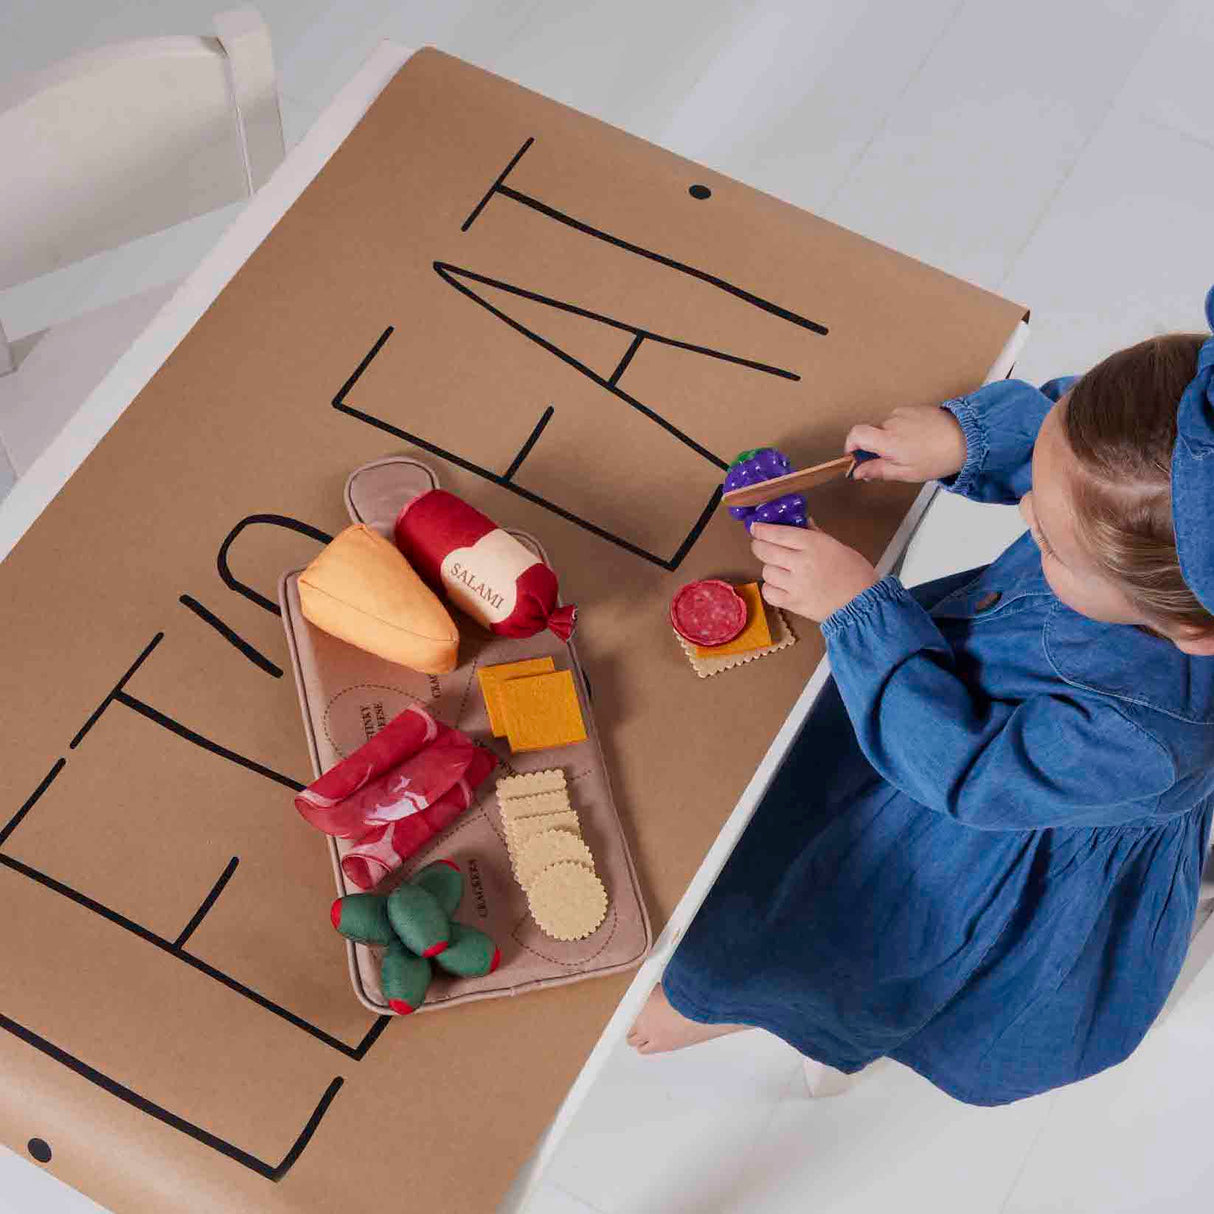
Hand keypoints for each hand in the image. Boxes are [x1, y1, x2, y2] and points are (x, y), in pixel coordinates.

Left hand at [750, 522, 878, 621]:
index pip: (778, 533)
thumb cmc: (855, 574)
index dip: (762, 530)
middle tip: (760, 545)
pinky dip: (771, 588)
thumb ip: (815, 534)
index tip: (756, 528)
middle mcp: (800, 563)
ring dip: (770, 568)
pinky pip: (769, 593)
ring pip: (766, 571)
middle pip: (765, 551)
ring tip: (780, 569)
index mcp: (813, 545)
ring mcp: (794, 584)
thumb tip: (802, 522)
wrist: (862, 604)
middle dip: (759, 546)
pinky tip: (780, 585)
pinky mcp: (792, 603)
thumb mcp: (838, 546)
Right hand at [845, 404, 966, 482]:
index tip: (855, 456)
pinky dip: (903, 431)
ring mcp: (903, 412)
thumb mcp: (906, 473)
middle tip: (891, 462)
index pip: (855, 434)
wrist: (968, 437)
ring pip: (886, 427)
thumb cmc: (939, 457)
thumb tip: (858, 472)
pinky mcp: (914, 408)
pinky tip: (919, 441)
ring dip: (891, 439)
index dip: (850, 445)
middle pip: (871, 433)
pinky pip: (899, 420)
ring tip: (911, 451)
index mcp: (887, 439)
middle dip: (875, 447)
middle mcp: (892, 422)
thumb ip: (878, 471)